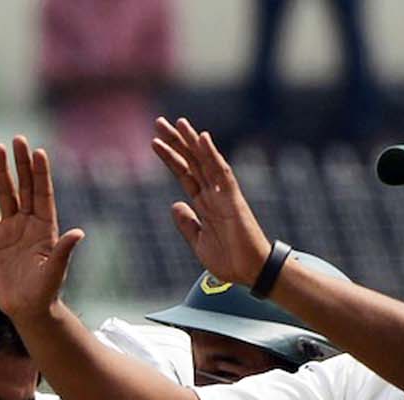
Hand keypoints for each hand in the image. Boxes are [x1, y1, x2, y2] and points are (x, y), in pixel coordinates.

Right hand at [0, 136, 84, 321]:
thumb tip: (78, 233)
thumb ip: (63, 252)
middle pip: (25, 187)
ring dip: (2, 171)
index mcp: (46, 227)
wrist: (25, 308)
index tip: (39, 152)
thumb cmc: (44, 292)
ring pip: (6, 193)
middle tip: (18, 139)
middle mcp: (29, 223)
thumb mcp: (54, 272)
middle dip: (22, 164)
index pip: (43, 194)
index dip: (41, 174)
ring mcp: (11, 228)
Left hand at [151, 117, 269, 286]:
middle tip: (159, 122)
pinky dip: (211, 154)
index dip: (170, 157)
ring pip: (205, 161)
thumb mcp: (198, 242)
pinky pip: (221, 172)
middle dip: (176, 142)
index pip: (184, 174)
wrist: (249, 272)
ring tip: (177, 122)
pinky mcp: (232, 199)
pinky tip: (201, 138)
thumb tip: (174, 205)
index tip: (154, 142)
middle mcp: (212, 194)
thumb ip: (187, 223)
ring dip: (191, 141)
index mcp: (204, 204)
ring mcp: (222, 194)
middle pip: (191, 161)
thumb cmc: (229, 259)